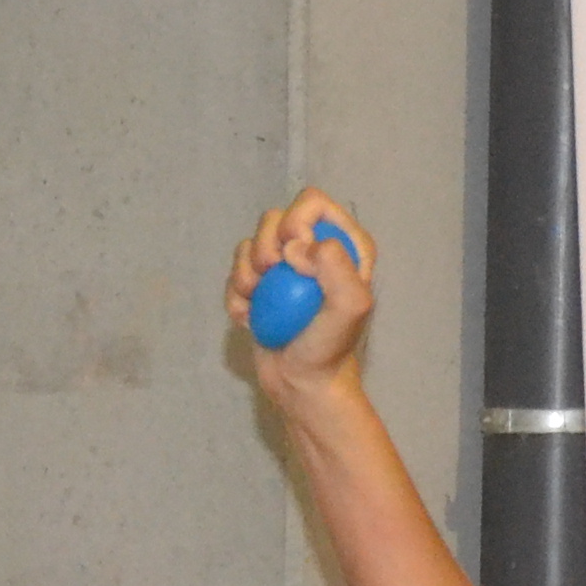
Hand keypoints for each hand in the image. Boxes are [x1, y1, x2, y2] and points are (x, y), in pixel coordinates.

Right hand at [228, 188, 377, 396]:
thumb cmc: (330, 347)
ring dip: (246, 273)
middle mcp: (313, 249)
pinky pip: (235, 274)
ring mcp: (284, 268)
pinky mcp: (260, 288)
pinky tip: (248, 318)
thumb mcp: (350, 307)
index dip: (296, 221)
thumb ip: (335, 265)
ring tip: (258, 301)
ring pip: (250, 244)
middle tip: (271, 277)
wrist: (303, 384)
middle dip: (265, 245)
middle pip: (274, 218)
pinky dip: (236, 296)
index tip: (292, 256)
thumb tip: (296, 247)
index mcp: (343, 243)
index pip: (311, 202)